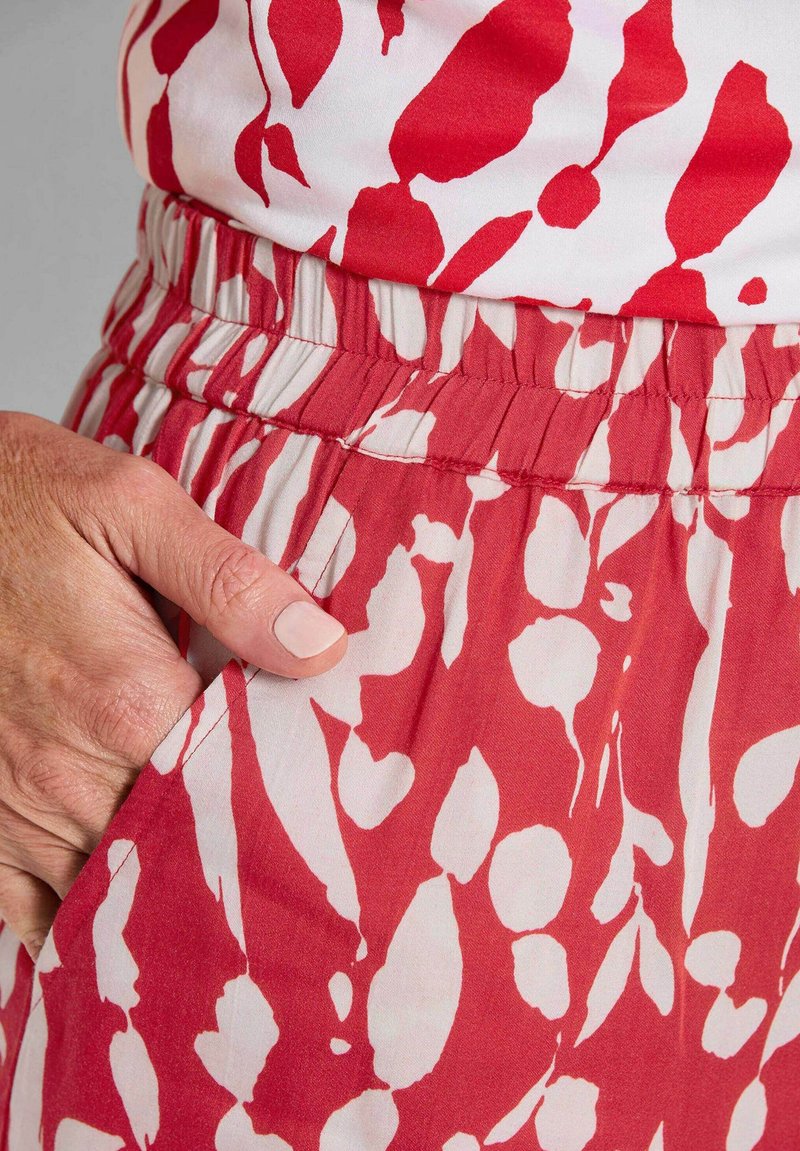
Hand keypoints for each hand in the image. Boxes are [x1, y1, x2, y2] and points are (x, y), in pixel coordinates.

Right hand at [0, 410, 346, 959]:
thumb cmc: (19, 501)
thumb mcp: (131, 505)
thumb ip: (229, 582)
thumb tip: (321, 647)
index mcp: (126, 698)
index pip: (235, 788)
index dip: (282, 794)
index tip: (318, 798)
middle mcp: (67, 769)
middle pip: (175, 847)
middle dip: (226, 847)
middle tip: (280, 849)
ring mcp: (11, 798)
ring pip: (103, 886)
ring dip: (156, 884)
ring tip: (211, 879)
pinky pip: (23, 903)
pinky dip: (70, 915)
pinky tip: (110, 901)